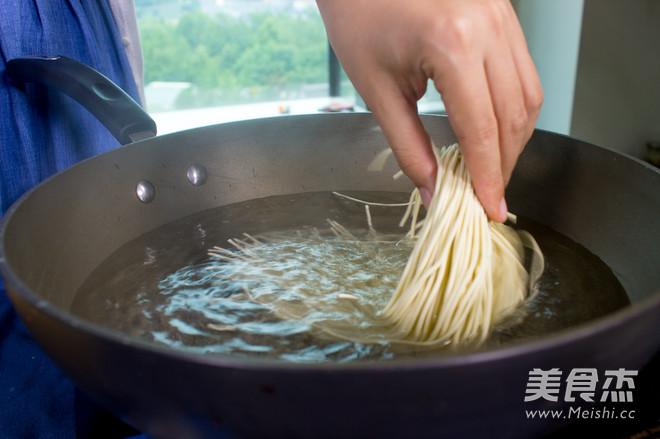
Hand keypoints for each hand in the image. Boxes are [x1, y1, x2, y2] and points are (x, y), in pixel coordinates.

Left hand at [316, 0, 542, 221]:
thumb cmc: (358, 19)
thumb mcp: (377, 91)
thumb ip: (410, 148)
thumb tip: (434, 191)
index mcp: (452, 44)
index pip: (483, 129)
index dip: (488, 176)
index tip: (489, 208)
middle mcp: (487, 26)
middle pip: (514, 115)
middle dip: (504, 163)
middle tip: (488, 195)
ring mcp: (501, 15)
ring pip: (529, 94)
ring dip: (515, 139)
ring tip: (492, 168)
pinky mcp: (503, 13)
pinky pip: (523, 70)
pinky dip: (513, 107)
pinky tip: (494, 129)